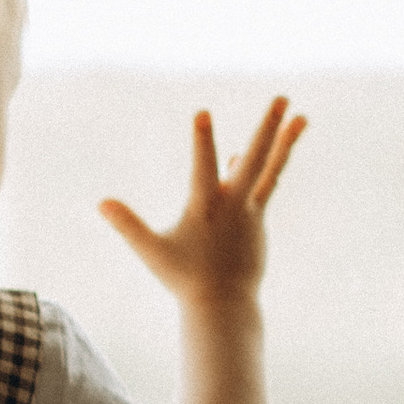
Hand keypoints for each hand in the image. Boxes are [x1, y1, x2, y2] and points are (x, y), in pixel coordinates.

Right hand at [98, 98, 304, 311]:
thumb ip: (128, 224)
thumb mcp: (152, 250)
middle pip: (253, 159)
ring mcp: (249, 210)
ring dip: (284, 140)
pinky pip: (268, 182)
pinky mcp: (257, 218)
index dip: (202, 142)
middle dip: (267, 128)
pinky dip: (273, 162)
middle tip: (281, 99)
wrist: (223, 304)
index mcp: (204, 208)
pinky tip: (278, 142)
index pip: (202, 168)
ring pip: (270, 168)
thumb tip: (102, 202)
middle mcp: (231, 204)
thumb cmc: (184, 278)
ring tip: (301, 115)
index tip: (203, 113)